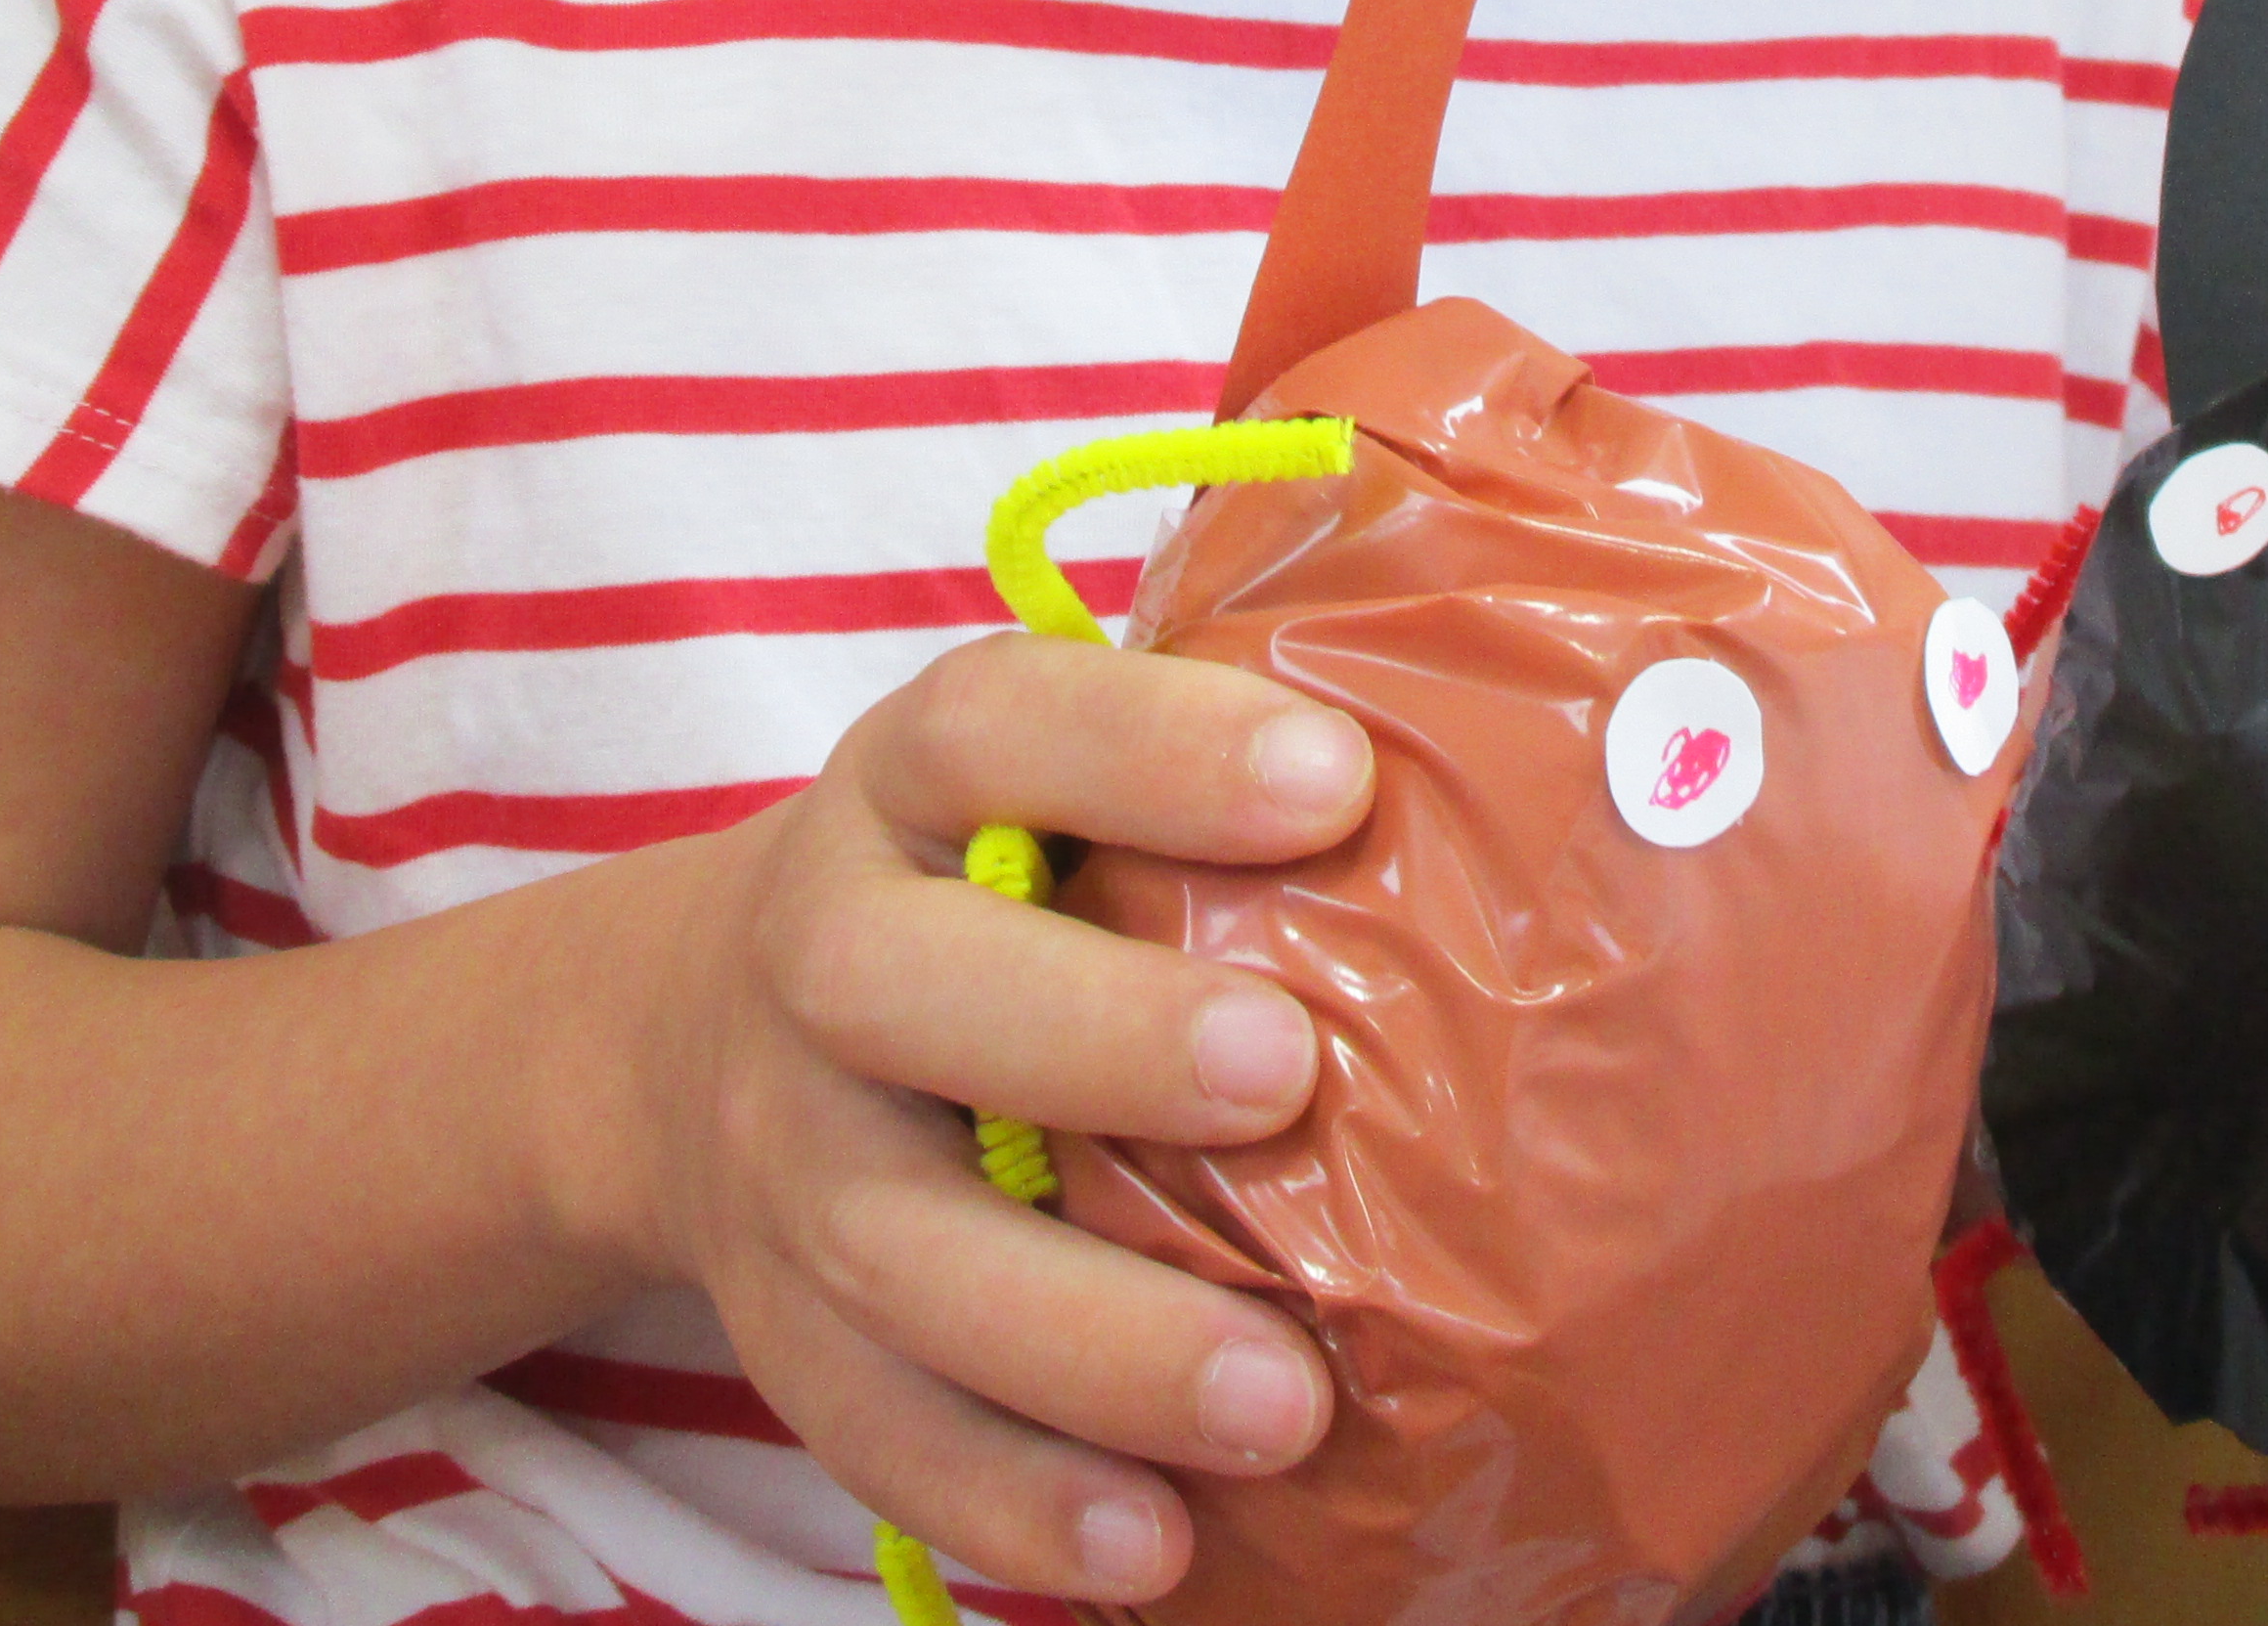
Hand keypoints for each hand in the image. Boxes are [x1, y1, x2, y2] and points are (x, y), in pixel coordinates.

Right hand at [606, 635, 1373, 1604]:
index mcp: (908, 791)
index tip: (1335, 778)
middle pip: (892, 980)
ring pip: (896, 1248)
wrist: (700, 1042)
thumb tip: (1567, 763)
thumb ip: (1218, 782)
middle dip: (1092, 1035)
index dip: (1150, 746)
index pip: (994, 725)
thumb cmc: (988, 902)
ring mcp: (783, 1159)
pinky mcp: (784, 1337)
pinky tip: (1158, 1542)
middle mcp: (816, 956)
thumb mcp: (1047, 794)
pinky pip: (876, 1434)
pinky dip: (1014, 1499)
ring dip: (1091, 1336)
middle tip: (1284, 1076)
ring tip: (1284, 1400)